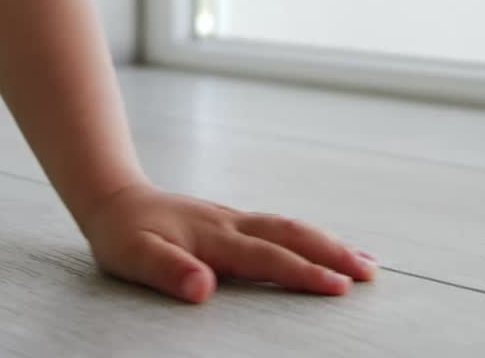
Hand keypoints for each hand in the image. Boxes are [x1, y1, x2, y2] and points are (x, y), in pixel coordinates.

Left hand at [81, 181, 376, 304]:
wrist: (113, 197)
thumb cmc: (123, 234)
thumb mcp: (134, 257)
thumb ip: (169, 272)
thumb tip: (203, 288)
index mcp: (214, 236)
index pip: (267, 258)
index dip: (304, 273)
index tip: (340, 287)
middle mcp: (231, 223)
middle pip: (290, 234)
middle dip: (332, 252)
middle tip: (371, 273)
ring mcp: (233, 219)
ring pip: (288, 227)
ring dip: (327, 242)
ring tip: (364, 262)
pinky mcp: (231, 221)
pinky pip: (278, 228)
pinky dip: (307, 237)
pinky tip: (319, 246)